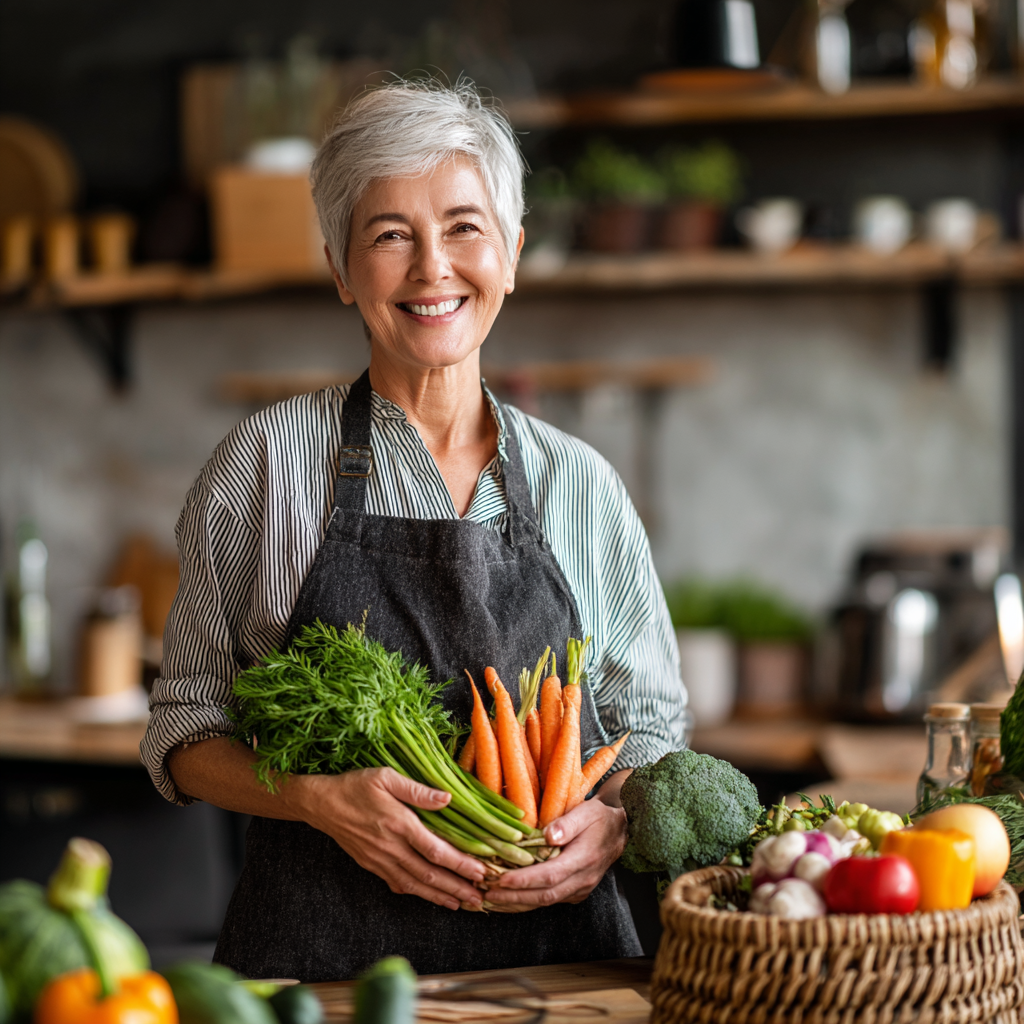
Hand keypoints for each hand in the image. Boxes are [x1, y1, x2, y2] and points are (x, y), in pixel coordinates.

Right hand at [292, 767, 484, 910]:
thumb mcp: (386, 777)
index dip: (460, 864)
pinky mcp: (371, 865)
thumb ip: (417, 790)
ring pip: (414, 884)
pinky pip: (398, 883)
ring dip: (439, 896)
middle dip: (456, 888)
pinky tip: (430, 897)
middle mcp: (391, 847)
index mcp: (399, 823)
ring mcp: (380, 859)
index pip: (435, 850)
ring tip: (461, 904)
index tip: (480, 872)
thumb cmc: (355, 785)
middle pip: (429, 874)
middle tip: (479, 899)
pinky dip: (417, 893)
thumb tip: (447, 798)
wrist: (320, 804)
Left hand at [485, 796, 627, 908]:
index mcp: (584, 859)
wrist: (620, 832)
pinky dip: (526, 901)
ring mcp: (580, 890)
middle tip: (486, 892)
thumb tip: (548, 835)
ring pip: (545, 902)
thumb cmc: (599, 818)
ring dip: (516, 903)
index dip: (524, 880)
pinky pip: (548, 900)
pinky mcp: (574, 893)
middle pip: (544, 895)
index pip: (550, 876)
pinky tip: (507, 898)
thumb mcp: (587, 811)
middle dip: (514, 897)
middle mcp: (582, 880)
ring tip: (489, 899)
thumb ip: (567, 823)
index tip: (501, 879)